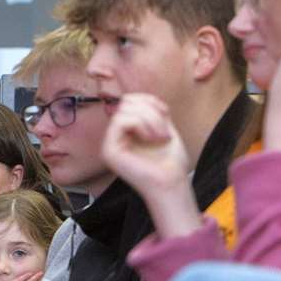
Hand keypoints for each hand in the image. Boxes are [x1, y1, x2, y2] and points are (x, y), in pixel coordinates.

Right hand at [100, 93, 204, 237]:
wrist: (171, 183)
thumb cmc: (170, 161)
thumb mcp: (164, 127)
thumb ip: (153, 111)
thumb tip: (143, 98)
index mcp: (126, 130)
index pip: (130, 100)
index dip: (149, 100)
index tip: (166, 114)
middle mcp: (115, 136)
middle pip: (126, 102)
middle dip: (150, 110)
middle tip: (164, 131)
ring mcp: (109, 143)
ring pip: (124, 110)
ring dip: (149, 119)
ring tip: (161, 136)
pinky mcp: (109, 150)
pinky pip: (121, 121)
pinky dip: (141, 125)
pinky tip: (152, 139)